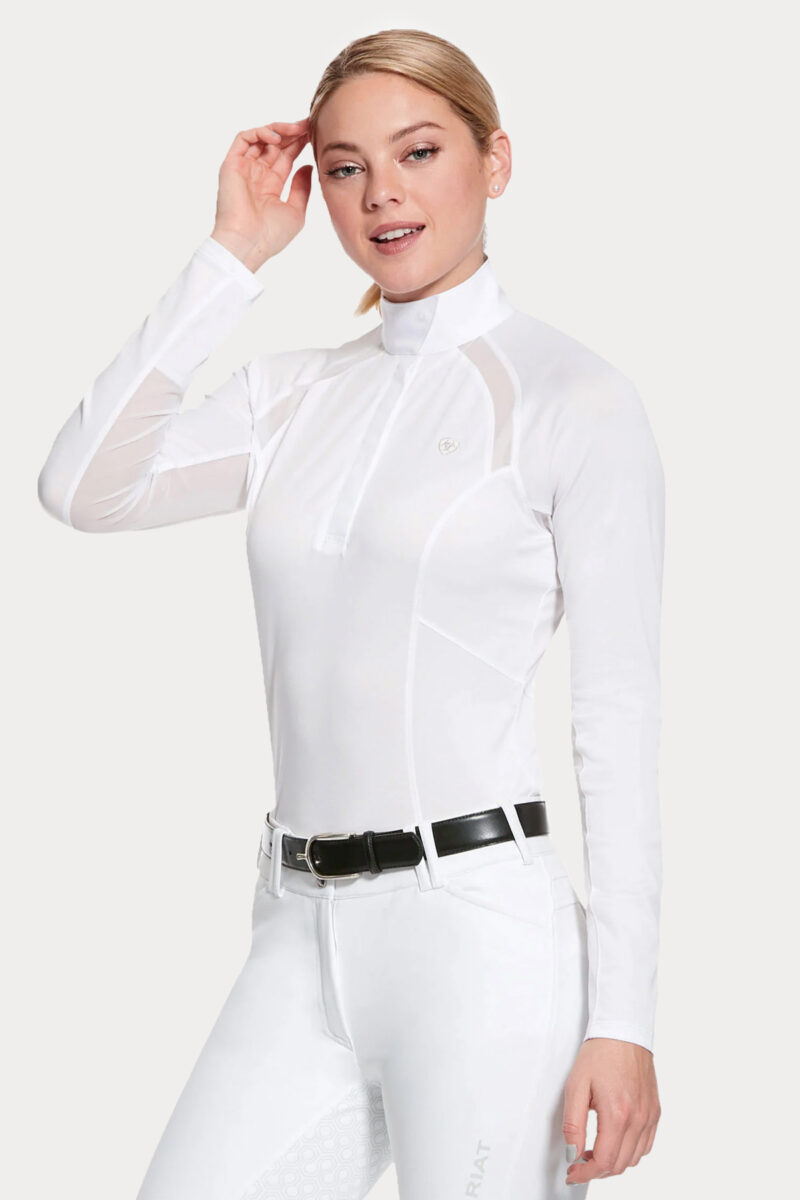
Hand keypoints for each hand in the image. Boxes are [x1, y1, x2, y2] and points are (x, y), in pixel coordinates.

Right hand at [211, 118, 312, 271]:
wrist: (247, 244)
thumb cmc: (270, 235)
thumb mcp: (296, 211)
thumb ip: (302, 187)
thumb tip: (307, 166)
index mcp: (271, 186)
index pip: (286, 157)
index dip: (299, 144)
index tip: (315, 134)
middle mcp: (257, 175)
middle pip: (275, 145)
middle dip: (292, 133)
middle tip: (308, 124)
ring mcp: (244, 169)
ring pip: (260, 138)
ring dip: (278, 129)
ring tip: (295, 129)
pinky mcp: (231, 165)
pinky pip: (243, 139)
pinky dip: (259, 132)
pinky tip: (276, 137)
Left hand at [563, 1038, 660, 1184]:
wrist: (623, 1032)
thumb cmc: (599, 1054)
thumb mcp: (576, 1086)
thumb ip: (573, 1125)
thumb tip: (572, 1153)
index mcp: (618, 1114)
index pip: (603, 1162)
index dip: (585, 1173)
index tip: (572, 1173)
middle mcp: (638, 1119)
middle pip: (619, 1165)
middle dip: (596, 1171)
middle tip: (579, 1163)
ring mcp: (649, 1116)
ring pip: (633, 1159)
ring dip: (613, 1162)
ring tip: (594, 1151)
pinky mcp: (655, 1111)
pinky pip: (645, 1145)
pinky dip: (630, 1151)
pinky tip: (615, 1141)